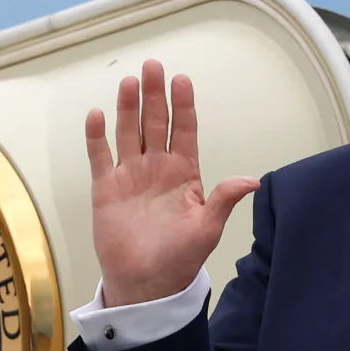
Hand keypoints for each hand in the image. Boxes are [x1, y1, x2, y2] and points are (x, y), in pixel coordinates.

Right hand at [85, 60, 259, 306]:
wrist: (146, 284)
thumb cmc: (180, 258)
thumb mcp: (207, 228)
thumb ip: (224, 200)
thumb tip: (252, 181)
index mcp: (184, 173)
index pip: (184, 131)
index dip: (183, 105)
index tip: (181, 80)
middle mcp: (157, 168)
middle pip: (155, 123)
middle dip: (154, 95)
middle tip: (153, 66)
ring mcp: (130, 176)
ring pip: (128, 132)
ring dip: (127, 107)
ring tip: (129, 81)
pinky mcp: (106, 189)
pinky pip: (100, 157)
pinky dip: (97, 137)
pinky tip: (97, 115)